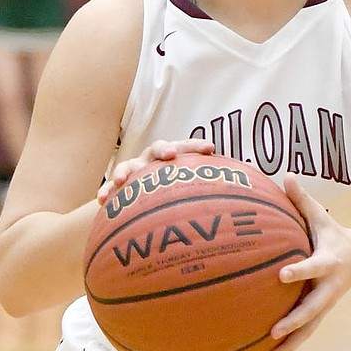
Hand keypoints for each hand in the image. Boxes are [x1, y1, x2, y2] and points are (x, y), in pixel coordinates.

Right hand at [97, 138, 214, 203]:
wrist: (140, 204)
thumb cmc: (173, 195)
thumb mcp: (191, 191)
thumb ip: (214, 190)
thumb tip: (248, 190)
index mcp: (173, 159)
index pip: (186, 146)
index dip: (196, 146)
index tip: (210, 148)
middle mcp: (153, 160)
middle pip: (157, 148)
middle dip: (163, 150)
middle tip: (169, 156)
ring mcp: (134, 171)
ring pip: (128, 166)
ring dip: (126, 170)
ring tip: (122, 180)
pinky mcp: (118, 186)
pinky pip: (109, 189)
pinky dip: (106, 192)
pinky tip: (102, 201)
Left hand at [267, 173, 350, 350]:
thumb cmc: (334, 236)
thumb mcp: (321, 218)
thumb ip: (302, 200)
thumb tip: (286, 175)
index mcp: (329, 262)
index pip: (313, 267)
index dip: (300, 271)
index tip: (282, 275)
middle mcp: (329, 287)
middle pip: (313, 308)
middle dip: (295, 320)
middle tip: (275, 330)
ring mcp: (326, 303)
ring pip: (310, 328)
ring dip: (292, 343)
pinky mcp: (321, 313)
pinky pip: (306, 332)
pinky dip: (290, 345)